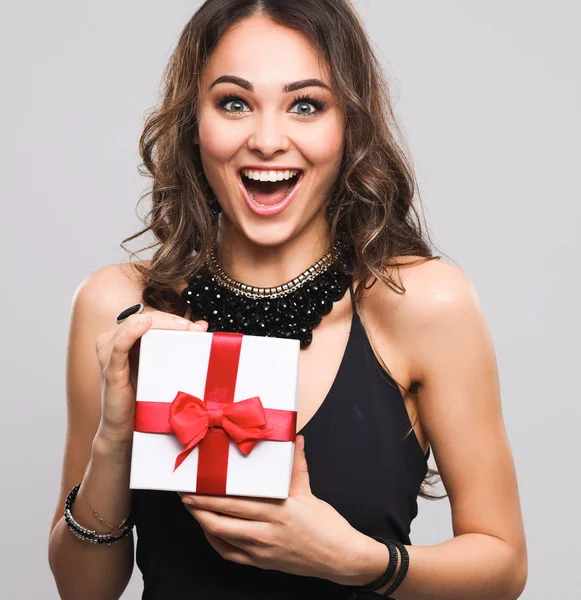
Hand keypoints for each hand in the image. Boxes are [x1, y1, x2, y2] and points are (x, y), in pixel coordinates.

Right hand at [94, 308, 207, 445]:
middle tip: (193, 328)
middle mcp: (114, 342)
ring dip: (159, 323)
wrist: (126, 431)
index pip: (151, 318)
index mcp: (126, 339)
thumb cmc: (144, 399)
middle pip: (143, 319)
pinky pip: (119, 345)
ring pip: (132, 325)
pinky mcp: (110, 370)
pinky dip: (132, 332)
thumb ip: (179, 344)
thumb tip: (201, 325)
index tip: (196, 328)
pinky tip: (146, 324)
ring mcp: (109, 354)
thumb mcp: (163, 368)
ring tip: (182, 328)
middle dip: (170, 321)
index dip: (173, 319)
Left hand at [178, 435, 370, 584]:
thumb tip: (295, 439)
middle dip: (200, 507)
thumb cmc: (327, 526)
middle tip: (184, 495)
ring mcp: (263, 551)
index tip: (198, 484)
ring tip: (192, 510)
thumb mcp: (310, 493)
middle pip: (224, 519)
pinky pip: (231, 554)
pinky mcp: (262, 563)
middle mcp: (268, 531)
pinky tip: (210, 531)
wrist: (340, 558)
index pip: (237, 501)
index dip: (213, 494)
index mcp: (279, 510)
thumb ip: (297, 465)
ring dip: (204, 523)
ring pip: (223, 537)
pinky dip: (217, 542)